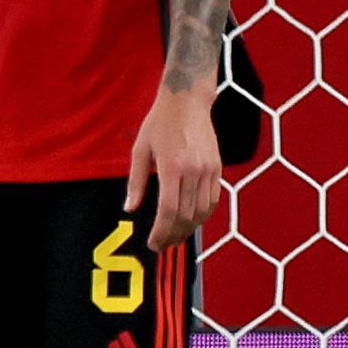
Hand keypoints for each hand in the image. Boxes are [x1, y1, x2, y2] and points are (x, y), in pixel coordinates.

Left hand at [126, 89, 222, 250]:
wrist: (187, 101)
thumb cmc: (159, 124)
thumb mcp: (140, 149)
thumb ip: (136, 181)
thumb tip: (129, 208)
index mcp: (172, 166)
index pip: (169, 209)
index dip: (161, 231)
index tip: (153, 243)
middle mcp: (194, 170)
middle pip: (186, 215)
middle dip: (173, 235)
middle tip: (162, 246)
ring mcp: (209, 170)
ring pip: (202, 212)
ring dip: (188, 229)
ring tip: (174, 237)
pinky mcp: (218, 168)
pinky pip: (212, 200)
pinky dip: (201, 215)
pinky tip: (189, 221)